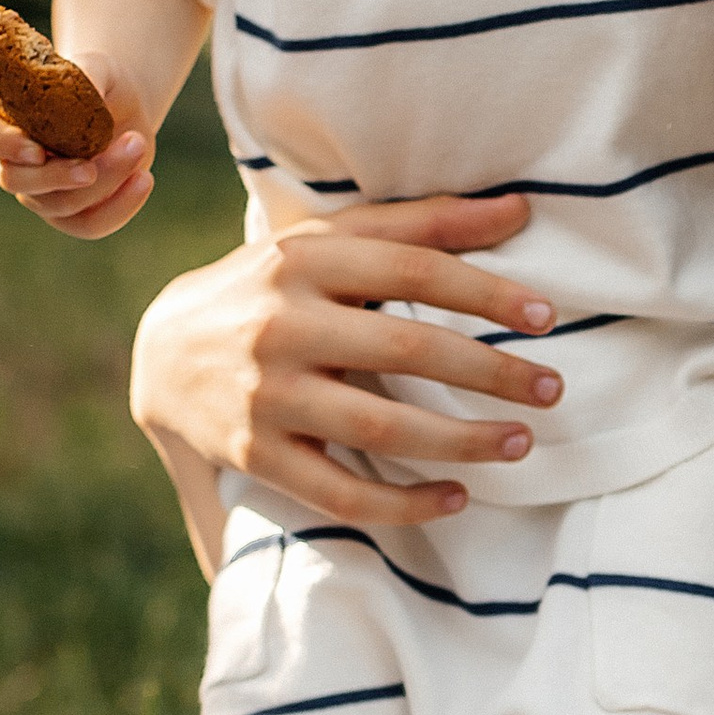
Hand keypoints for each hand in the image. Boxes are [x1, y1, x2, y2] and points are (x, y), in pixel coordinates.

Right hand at [0, 55, 157, 239]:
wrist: (126, 108)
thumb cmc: (100, 82)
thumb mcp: (98, 68)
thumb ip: (86, 76)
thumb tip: (83, 97)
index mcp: (3, 119)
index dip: (3, 145)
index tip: (37, 148)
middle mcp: (14, 161)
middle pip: (15, 180)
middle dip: (55, 175)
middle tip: (91, 166)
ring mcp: (41, 193)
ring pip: (60, 203)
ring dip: (104, 180)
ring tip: (138, 144)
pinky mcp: (74, 214)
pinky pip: (90, 225)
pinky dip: (120, 207)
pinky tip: (144, 180)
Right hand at [129, 193, 560, 526]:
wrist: (161, 351)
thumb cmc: (271, 286)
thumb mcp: (328, 241)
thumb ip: (422, 223)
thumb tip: (521, 210)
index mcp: (305, 260)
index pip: (414, 269)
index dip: (486, 293)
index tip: (546, 317)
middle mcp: (282, 324)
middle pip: (406, 349)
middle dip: (490, 372)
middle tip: (552, 390)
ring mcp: (266, 395)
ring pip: (380, 429)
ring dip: (461, 443)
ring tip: (519, 444)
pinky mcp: (256, 454)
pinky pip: (340, 493)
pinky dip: (404, 504)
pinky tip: (455, 498)